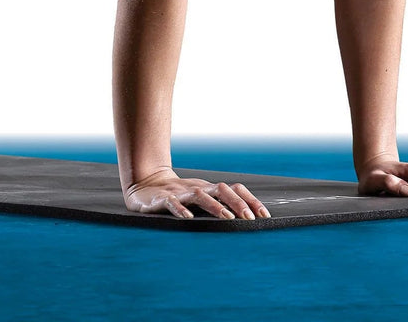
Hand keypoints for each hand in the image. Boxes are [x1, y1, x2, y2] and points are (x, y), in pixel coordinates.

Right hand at [125, 168, 270, 220]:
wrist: (144, 184)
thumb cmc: (176, 196)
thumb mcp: (198, 200)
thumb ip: (216, 207)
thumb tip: (245, 224)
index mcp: (208, 189)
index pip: (233, 189)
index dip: (250, 200)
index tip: (264, 215)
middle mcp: (197, 188)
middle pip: (221, 189)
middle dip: (237, 202)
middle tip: (249, 218)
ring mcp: (180, 193)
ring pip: (199, 194)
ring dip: (214, 205)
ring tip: (227, 217)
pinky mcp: (162, 199)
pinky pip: (172, 203)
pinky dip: (180, 209)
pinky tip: (188, 218)